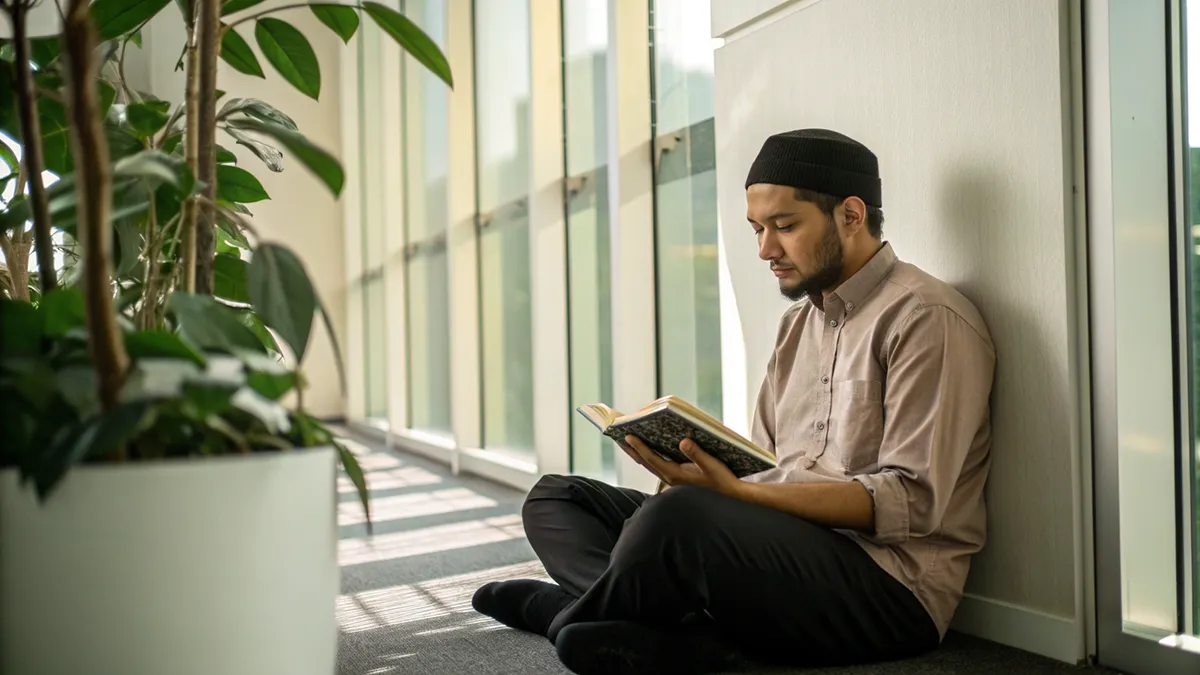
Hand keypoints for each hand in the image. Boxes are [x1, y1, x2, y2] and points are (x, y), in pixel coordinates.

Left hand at [619, 435, 740, 495]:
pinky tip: (647, 448)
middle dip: (631, 450)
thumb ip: (697, 454)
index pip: (652, 459)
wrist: (731, 497)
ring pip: (650, 464)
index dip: (639, 447)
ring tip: (627, 441)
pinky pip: (657, 465)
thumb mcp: (712, 466)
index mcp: (676, 475)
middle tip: (617, 436)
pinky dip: (649, 456)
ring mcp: (673, 479)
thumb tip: (683, 441)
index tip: (627, 436)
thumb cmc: (722, 481)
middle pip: (645, 462)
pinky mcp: (677, 478)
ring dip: (638, 453)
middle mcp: (671, 478)